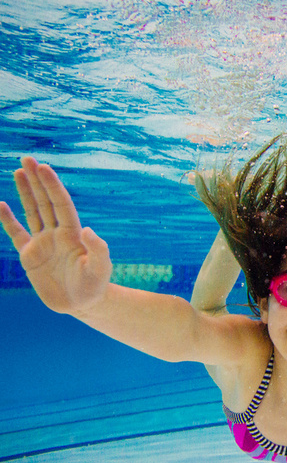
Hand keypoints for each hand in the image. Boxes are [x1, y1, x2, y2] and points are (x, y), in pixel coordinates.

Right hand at [0, 158, 111, 314]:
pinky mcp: (30, 256)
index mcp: (72, 233)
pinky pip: (16, 233)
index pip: (60, 203)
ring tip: (19, 171)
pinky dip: (7, 220)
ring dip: (25, 192)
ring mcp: (42, 243)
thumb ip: (98, 249)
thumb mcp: (101, 268)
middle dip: (37, 180)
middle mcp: (56, 233)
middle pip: (45, 201)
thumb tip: (87, 229)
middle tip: (27, 158)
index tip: (43, 167)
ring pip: (32, 211)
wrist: (82, 304)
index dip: (52, 185)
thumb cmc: (95, 285)